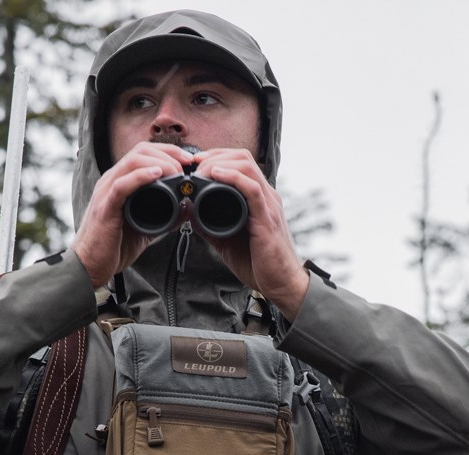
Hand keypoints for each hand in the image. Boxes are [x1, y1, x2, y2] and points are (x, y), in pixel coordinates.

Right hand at [71, 141, 193, 287]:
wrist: (90, 266)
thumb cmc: (114, 247)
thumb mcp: (146, 227)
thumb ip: (165, 217)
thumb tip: (187, 208)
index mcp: (120, 182)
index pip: (144, 152)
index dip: (168, 151)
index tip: (189, 161)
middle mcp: (111, 181)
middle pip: (140, 150)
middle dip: (168, 152)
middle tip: (187, 165)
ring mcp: (106, 192)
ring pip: (132, 161)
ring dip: (159, 162)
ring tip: (177, 172)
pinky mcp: (105, 207)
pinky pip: (122, 185)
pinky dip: (141, 176)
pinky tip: (158, 175)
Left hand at [192, 149, 311, 319]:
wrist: (281, 285)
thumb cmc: (259, 264)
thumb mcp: (227, 239)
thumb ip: (208, 225)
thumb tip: (187, 211)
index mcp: (259, 198)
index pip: (240, 162)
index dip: (216, 156)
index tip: (195, 163)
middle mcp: (266, 196)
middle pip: (242, 157)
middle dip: (214, 155)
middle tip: (193, 165)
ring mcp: (268, 205)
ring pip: (247, 166)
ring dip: (220, 162)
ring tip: (200, 170)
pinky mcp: (267, 219)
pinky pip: (252, 189)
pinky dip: (232, 177)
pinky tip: (216, 175)